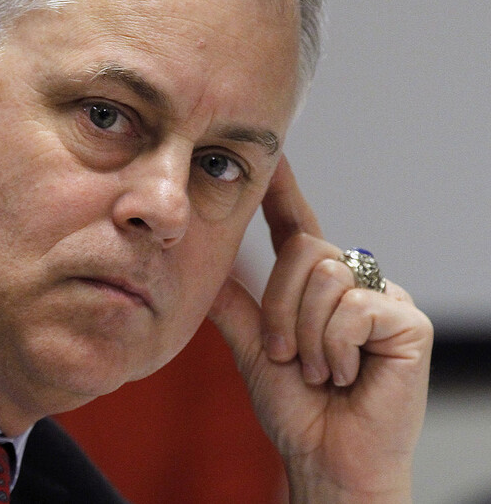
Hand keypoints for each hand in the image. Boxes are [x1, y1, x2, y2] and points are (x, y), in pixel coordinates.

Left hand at [208, 156, 432, 502]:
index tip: (271, 157)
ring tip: (320, 370)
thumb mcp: (254, 350)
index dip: (285, 192)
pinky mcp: (409, 323)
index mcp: (317, 288)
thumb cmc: (295, 409)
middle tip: (287, 354)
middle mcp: (353, 284)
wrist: (325, 459)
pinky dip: (336, 348)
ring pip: (325, 279)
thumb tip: (206, 268)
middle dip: (280, 309)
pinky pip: (354, 308)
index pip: (299, 227)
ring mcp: (384, 301)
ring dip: (308, 336)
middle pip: (306, 251)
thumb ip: (236, 308)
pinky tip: (347, 375)